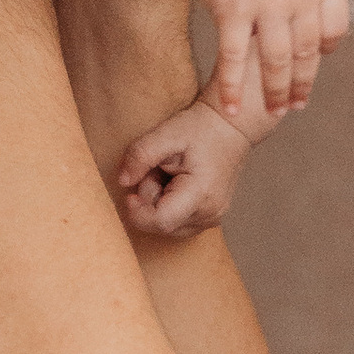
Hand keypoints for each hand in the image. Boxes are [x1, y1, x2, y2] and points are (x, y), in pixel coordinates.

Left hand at [114, 98, 254, 237]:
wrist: (231, 127)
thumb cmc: (201, 128)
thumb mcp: (166, 133)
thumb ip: (140, 155)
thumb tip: (122, 181)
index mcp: (201, 193)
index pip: (162, 222)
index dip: (139, 212)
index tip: (130, 194)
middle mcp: (210, 213)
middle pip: (162, 225)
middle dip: (149, 202)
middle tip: (157, 172)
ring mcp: (213, 218)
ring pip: (168, 226)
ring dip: (158, 204)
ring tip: (168, 176)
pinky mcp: (210, 218)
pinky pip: (178, 223)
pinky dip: (169, 207)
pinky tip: (176, 185)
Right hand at [190, 0, 350, 121]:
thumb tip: (325, 41)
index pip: (336, 29)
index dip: (326, 51)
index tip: (315, 64)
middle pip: (307, 53)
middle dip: (301, 85)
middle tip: (295, 106)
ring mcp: (267, 3)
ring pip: (277, 61)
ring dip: (275, 92)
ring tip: (274, 111)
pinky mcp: (233, 9)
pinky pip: (235, 58)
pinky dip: (233, 87)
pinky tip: (232, 107)